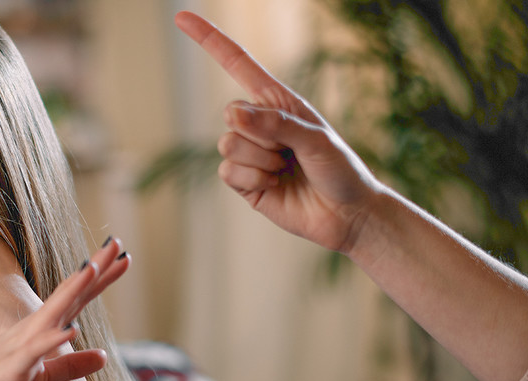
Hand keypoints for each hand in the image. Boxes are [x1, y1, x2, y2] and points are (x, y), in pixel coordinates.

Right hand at [0, 239, 130, 380]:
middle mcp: (30, 332)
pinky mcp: (9, 370)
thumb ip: (71, 366)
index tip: (122, 258)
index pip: (75, 300)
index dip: (99, 279)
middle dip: (93, 270)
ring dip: (72, 291)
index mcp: (39, 332)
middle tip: (118, 243)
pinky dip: (50, 340)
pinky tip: (70, 329)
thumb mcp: (40, 379)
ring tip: (94, 268)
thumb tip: (104, 356)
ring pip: (50, 314)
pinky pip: (32, 352)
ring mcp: (19, 348)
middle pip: (68, 295)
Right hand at [175, 11, 383, 253]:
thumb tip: (232, 116)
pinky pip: (228, 173)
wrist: (345, 215)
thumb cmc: (339, 169)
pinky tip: (274, 186)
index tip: (181, 17)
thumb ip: (276, 123)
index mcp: (276, 101)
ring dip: (260, 161)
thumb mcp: (316, 138)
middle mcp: (258, 123)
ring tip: (286, 170)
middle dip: (261, 135)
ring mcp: (248, 154)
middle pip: (230, 115)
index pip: (236, 63)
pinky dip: (253, 180)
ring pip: (227, 145)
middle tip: (290, 152)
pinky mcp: (242, 183)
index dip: (209, 40)